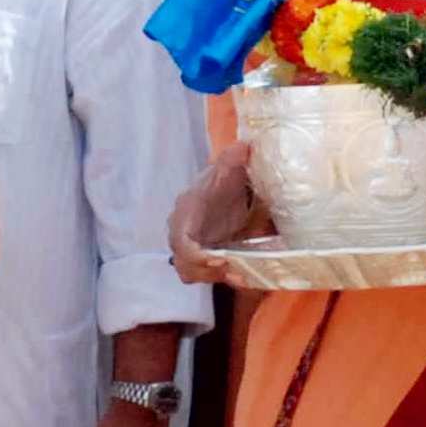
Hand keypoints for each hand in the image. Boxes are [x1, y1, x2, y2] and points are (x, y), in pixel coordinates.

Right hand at [170, 145, 262, 283]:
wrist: (228, 189)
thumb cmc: (224, 180)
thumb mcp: (229, 167)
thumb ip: (233, 158)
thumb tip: (244, 147)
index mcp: (185, 212)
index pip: (179, 240)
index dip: (194, 254)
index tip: (218, 259)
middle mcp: (183, 234)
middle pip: (183, 264)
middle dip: (205, 272)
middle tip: (232, 271)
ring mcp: (194, 249)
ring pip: (193, 273)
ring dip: (214, 278)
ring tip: (241, 277)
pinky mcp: (207, 259)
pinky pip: (208, 275)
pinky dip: (224, 278)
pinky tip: (246, 278)